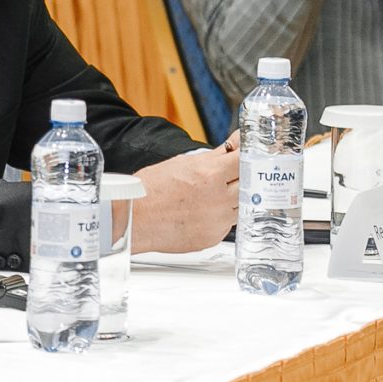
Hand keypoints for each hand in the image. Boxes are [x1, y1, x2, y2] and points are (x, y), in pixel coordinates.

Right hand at [130, 138, 241, 253]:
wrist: (133, 218)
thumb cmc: (152, 189)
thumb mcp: (184, 162)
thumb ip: (217, 155)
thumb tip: (235, 143)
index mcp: (210, 175)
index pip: (246, 162)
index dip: (249, 158)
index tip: (249, 156)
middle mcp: (218, 199)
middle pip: (248, 185)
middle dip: (242, 179)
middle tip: (230, 177)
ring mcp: (217, 221)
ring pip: (240, 207)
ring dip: (233, 200)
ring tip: (211, 196)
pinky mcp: (212, 238)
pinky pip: (227, 225)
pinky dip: (220, 218)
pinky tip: (203, 212)